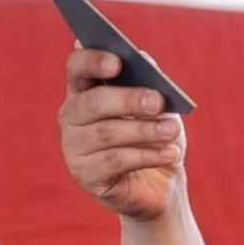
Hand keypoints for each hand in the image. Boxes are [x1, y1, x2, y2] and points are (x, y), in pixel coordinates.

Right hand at [58, 48, 186, 221]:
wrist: (161, 185)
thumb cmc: (156, 138)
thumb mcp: (158, 107)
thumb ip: (148, 80)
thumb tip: (144, 59)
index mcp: (85, 90)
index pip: (77, 67)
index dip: (93, 61)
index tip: (117, 62)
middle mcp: (72, 116)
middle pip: (92, 102)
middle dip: (128, 100)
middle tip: (158, 102)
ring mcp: (74, 146)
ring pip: (106, 133)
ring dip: (144, 130)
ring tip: (171, 130)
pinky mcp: (85, 175)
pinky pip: (115, 161)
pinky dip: (146, 155)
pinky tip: (169, 153)